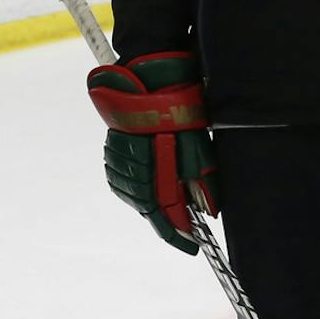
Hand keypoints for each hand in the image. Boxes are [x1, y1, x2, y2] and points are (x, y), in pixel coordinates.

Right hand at [86, 50, 216, 254]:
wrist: (150, 71)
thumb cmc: (178, 101)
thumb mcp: (197, 139)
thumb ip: (200, 176)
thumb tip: (208, 211)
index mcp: (151, 161)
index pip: (161, 210)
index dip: (176, 232)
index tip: (192, 246)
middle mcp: (130, 162)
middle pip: (146, 206)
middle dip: (167, 220)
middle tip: (187, 229)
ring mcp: (117, 155)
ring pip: (132, 195)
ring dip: (151, 205)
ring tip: (171, 210)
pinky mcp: (111, 148)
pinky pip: (120, 181)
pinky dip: (136, 190)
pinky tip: (149, 189)